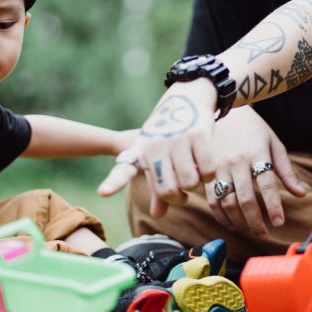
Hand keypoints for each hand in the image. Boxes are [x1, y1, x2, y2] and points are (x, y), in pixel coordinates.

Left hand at [98, 79, 217, 216]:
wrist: (189, 97)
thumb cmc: (169, 135)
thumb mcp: (157, 157)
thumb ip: (157, 189)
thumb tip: (157, 215)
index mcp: (139, 152)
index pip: (124, 170)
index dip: (113, 183)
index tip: (103, 192)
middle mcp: (155, 146)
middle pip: (169, 191)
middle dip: (178, 198)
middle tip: (181, 192)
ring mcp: (177, 139)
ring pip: (190, 183)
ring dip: (195, 185)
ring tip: (193, 172)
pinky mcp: (198, 135)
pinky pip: (207, 172)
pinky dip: (209, 175)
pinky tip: (204, 163)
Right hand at [204, 106, 305, 237]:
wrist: (223, 111)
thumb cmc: (253, 129)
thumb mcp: (273, 143)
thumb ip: (286, 170)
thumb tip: (301, 194)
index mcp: (257, 153)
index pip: (267, 185)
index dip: (273, 207)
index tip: (278, 223)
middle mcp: (237, 162)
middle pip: (246, 198)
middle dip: (255, 221)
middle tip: (263, 234)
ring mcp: (219, 167)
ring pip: (227, 202)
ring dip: (238, 221)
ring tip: (249, 231)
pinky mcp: (206, 172)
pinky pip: (212, 199)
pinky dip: (220, 216)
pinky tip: (230, 224)